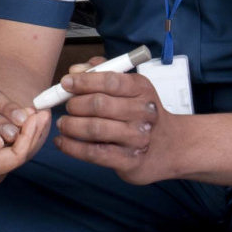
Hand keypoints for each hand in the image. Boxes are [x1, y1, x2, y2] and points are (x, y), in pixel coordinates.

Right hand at [0, 108, 50, 231]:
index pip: (16, 154)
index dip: (30, 135)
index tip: (38, 115)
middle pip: (18, 151)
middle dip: (33, 132)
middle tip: (45, 111)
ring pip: (8, 147)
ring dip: (22, 130)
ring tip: (33, 112)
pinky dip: (6, 130)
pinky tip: (9, 120)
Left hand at [51, 69, 178, 184]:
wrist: (169, 146)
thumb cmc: (139, 112)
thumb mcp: (130, 87)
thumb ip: (102, 72)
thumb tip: (75, 70)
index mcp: (142, 89)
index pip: (110, 81)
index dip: (84, 81)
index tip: (65, 83)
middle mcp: (143, 112)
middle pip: (100, 105)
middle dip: (75, 104)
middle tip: (66, 106)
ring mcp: (137, 138)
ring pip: (95, 129)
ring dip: (71, 125)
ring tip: (62, 124)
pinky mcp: (129, 161)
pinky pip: (94, 153)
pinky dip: (72, 147)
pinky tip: (62, 142)